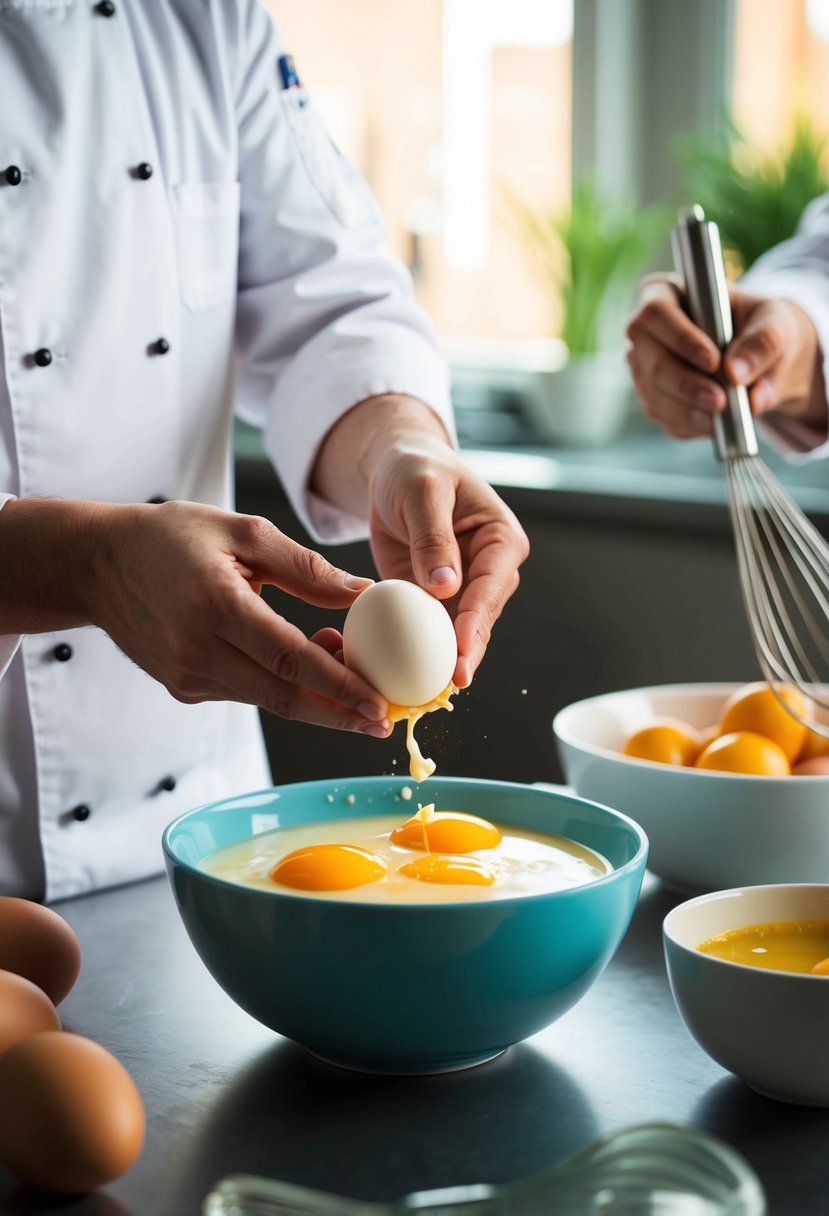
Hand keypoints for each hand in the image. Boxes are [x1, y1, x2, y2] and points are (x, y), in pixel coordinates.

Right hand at [50, 500, 391, 734]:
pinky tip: (304, 663)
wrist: (99, 564)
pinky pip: (245, 693)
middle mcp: (198, 649)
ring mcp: (187, 675)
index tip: (379, 705)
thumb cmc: (172, 537)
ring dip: (314, 695)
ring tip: (350, 668)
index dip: (340, 687)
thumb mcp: (244, 532)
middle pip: (283, 697)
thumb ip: (306, 567)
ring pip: (267, 699)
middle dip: (339, 714)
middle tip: (382, 720)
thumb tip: (362, 594)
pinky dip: (281, 686)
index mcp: (216, 604)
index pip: (290, 660)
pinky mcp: (182, 687)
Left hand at [312, 395, 529, 689]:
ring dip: (443, 659)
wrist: (395, 471)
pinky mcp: (436, 602)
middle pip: (481, 618)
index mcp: (501, 539)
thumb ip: (432, 536)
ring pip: (459, 632)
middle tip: (449, 683)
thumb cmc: (415, 470)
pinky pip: (431, 631)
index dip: (477, 620)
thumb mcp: (421, 491)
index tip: (461, 650)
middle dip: (465, 652)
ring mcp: (464, 590)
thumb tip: (445, 587)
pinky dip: (419, 651)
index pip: (492, 584)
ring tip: (429, 690)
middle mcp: (490, 570)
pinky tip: (405, 675)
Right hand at [625, 276, 826, 438]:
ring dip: (687, 409)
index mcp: (665, 294)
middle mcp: (645, 332)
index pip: (656, 312)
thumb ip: (762, 342)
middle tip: (720, 400)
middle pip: (649, 359)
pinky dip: (689, 423)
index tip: (713, 361)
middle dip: (685, 384)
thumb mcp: (774, 322)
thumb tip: (736, 374)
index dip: (680, 338)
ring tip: (723, 415)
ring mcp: (644, 367)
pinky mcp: (653, 398)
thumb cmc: (762, 326)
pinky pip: (663, 415)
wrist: (761, 358)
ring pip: (653, 392)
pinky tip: (715, 423)